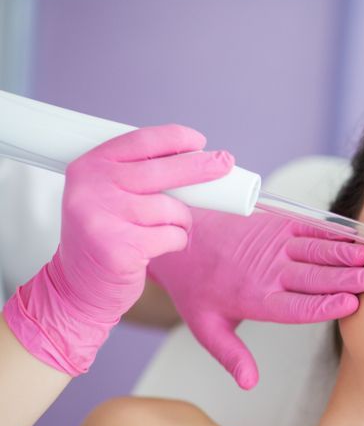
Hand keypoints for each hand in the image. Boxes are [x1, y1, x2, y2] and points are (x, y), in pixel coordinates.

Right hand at [2, 124, 233, 374]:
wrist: (77, 287)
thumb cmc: (105, 236)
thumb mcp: (109, 196)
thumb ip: (139, 176)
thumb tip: (196, 160)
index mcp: (89, 167)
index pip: (139, 141)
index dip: (175, 138)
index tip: (199, 141)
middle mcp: (91, 188)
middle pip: (161, 171)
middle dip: (200, 167)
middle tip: (225, 163)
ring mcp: (103, 219)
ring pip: (172, 208)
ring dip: (182, 220)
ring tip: (167, 230)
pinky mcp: (119, 249)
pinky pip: (172, 236)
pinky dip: (177, 241)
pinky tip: (159, 247)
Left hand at [147, 208, 363, 389]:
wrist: (179, 238)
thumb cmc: (196, 287)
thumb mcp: (206, 328)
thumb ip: (231, 356)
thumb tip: (250, 384)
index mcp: (255, 299)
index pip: (297, 306)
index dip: (326, 305)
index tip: (351, 304)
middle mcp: (267, 271)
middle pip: (313, 277)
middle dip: (345, 278)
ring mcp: (273, 245)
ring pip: (315, 250)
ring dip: (343, 254)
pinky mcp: (276, 224)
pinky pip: (310, 228)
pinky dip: (333, 234)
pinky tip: (354, 239)